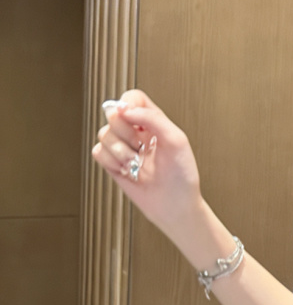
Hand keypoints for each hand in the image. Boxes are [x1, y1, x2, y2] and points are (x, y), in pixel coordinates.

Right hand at [91, 89, 202, 231]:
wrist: (174, 206)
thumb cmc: (181, 176)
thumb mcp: (176, 141)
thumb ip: (153, 118)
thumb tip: (125, 109)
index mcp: (154, 121)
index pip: (133, 98)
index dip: (127, 104)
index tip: (131, 117)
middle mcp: (136, 131)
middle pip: (113, 113)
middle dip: (125, 132)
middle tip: (141, 146)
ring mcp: (123, 147)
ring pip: (104, 134)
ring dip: (120, 152)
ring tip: (137, 164)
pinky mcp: (112, 163)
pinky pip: (98, 152)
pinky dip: (111, 163)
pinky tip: (127, 171)